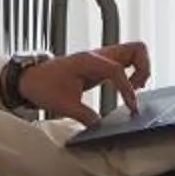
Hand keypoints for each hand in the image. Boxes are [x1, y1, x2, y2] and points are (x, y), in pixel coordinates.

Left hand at [19, 42, 151, 122]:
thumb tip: (101, 127)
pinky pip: (125, 62)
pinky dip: (132, 73)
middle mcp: (98, 55)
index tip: (131, 107)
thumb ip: (85, 116)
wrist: (30, 78)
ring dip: (141, 69)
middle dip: (144, 69)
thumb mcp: (64, 105)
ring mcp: (101, 58)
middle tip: (137, 90)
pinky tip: (126, 89)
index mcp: (89, 60)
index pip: (118, 70)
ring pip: (134, 52)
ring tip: (133, 90)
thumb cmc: (43, 85)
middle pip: (136, 49)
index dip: (127, 90)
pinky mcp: (101, 64)